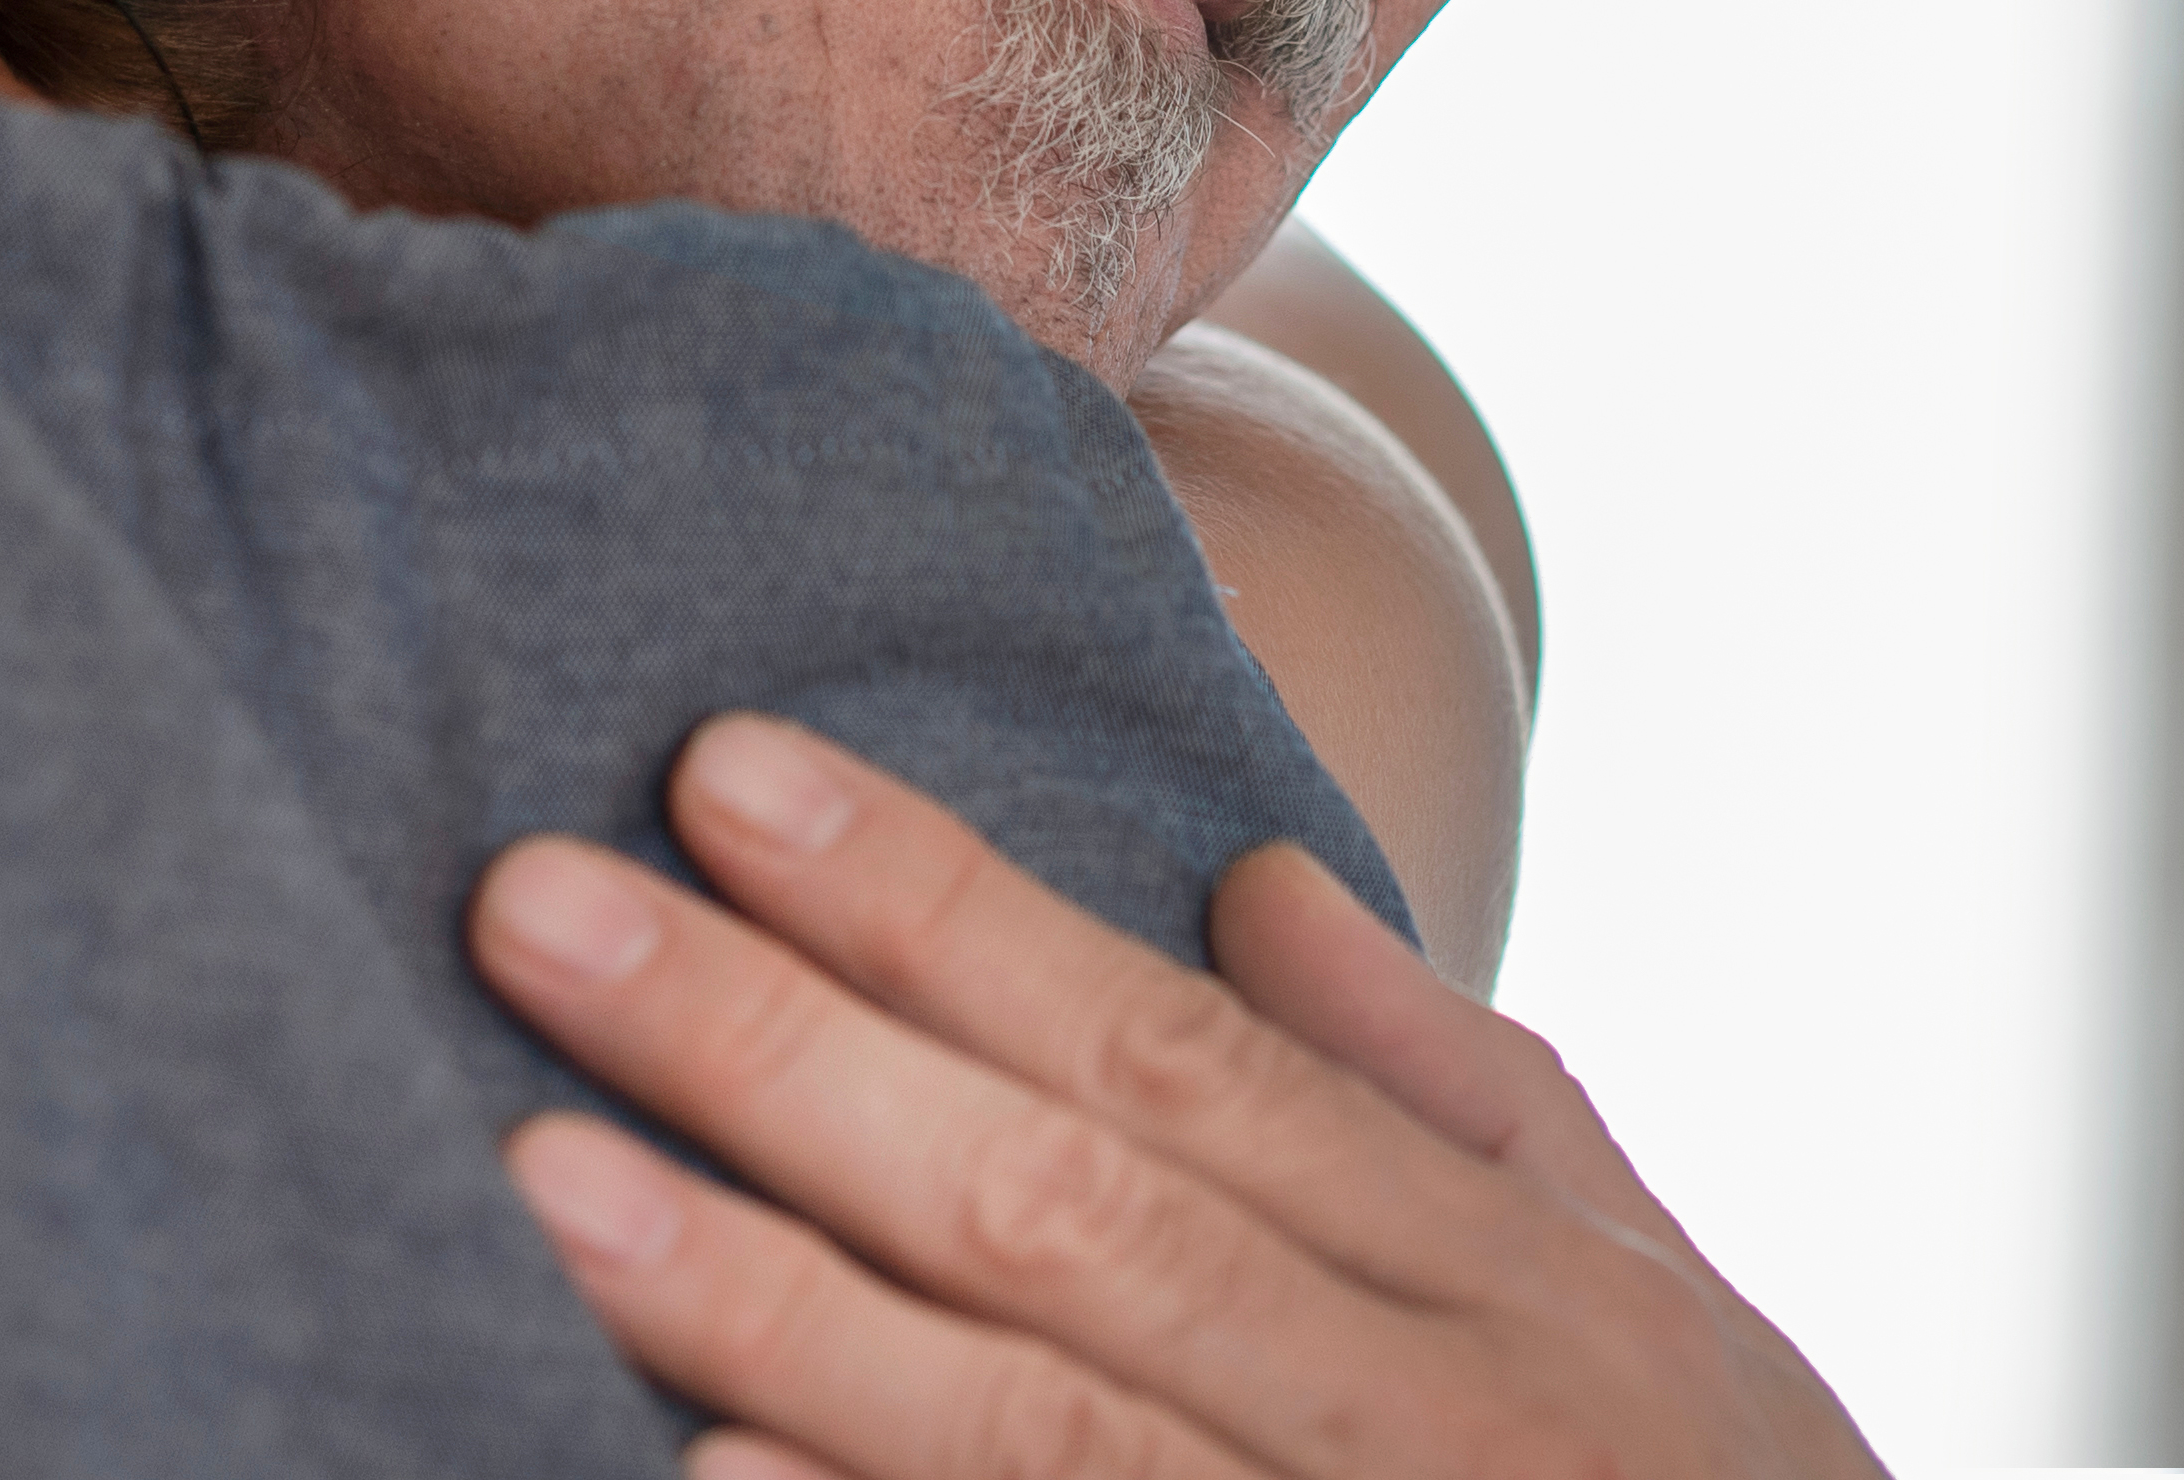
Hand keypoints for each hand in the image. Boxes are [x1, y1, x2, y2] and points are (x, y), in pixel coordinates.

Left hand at [466, 715, 1881, 1479]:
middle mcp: (1409, 1422)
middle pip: (1056, 1208)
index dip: (939, 909)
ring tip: (535, 1178)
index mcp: (1492, 1282)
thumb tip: (1248, 876)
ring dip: (767, 1305)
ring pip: (1023, 1430)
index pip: (1168, 1052)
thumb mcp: (1653, 1305)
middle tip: (530, 911)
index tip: (718, 769)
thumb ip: (1454, 1097)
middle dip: (780, 1053)